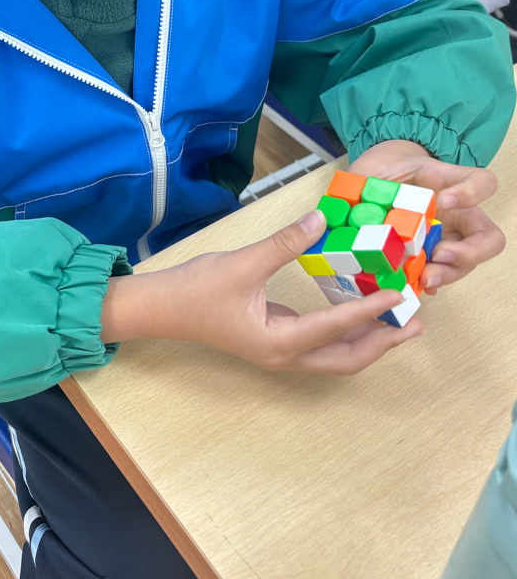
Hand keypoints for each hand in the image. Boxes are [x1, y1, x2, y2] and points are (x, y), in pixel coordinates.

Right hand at [102, 210, 423, 373]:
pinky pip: (322, 344)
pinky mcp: (275, 341)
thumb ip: (285, 243)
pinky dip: (347, 332)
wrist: (162, 309)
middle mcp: (284, 356)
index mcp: (278, 343)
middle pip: (347, 359)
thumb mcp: (243, 263)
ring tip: (398, 321)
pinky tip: (359, 311)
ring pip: (336, 356)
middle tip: (415, 322)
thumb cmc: (197, 290)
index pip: (337, 327)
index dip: (372, 311)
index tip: (400, 296)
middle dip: (383, 342)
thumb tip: (321, 219)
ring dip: (369, 341)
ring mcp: (280, 352)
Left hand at [349, 140, 503, 295]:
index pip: (483, 183)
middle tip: (440, 254)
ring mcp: (440, 241)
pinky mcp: (422, 260)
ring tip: (425, 278)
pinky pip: (434, 277)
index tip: (446, 200)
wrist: (374, 181)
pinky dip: (426, 285)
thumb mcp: (379, 166)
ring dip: (448, 274)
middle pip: (486, 240)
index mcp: (448, 187)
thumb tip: (338, 205)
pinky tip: (414, 288)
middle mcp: (452, 218)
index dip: (473, 193)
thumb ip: (367, 180)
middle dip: (469, 252)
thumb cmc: (384, 170)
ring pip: (463, 264)